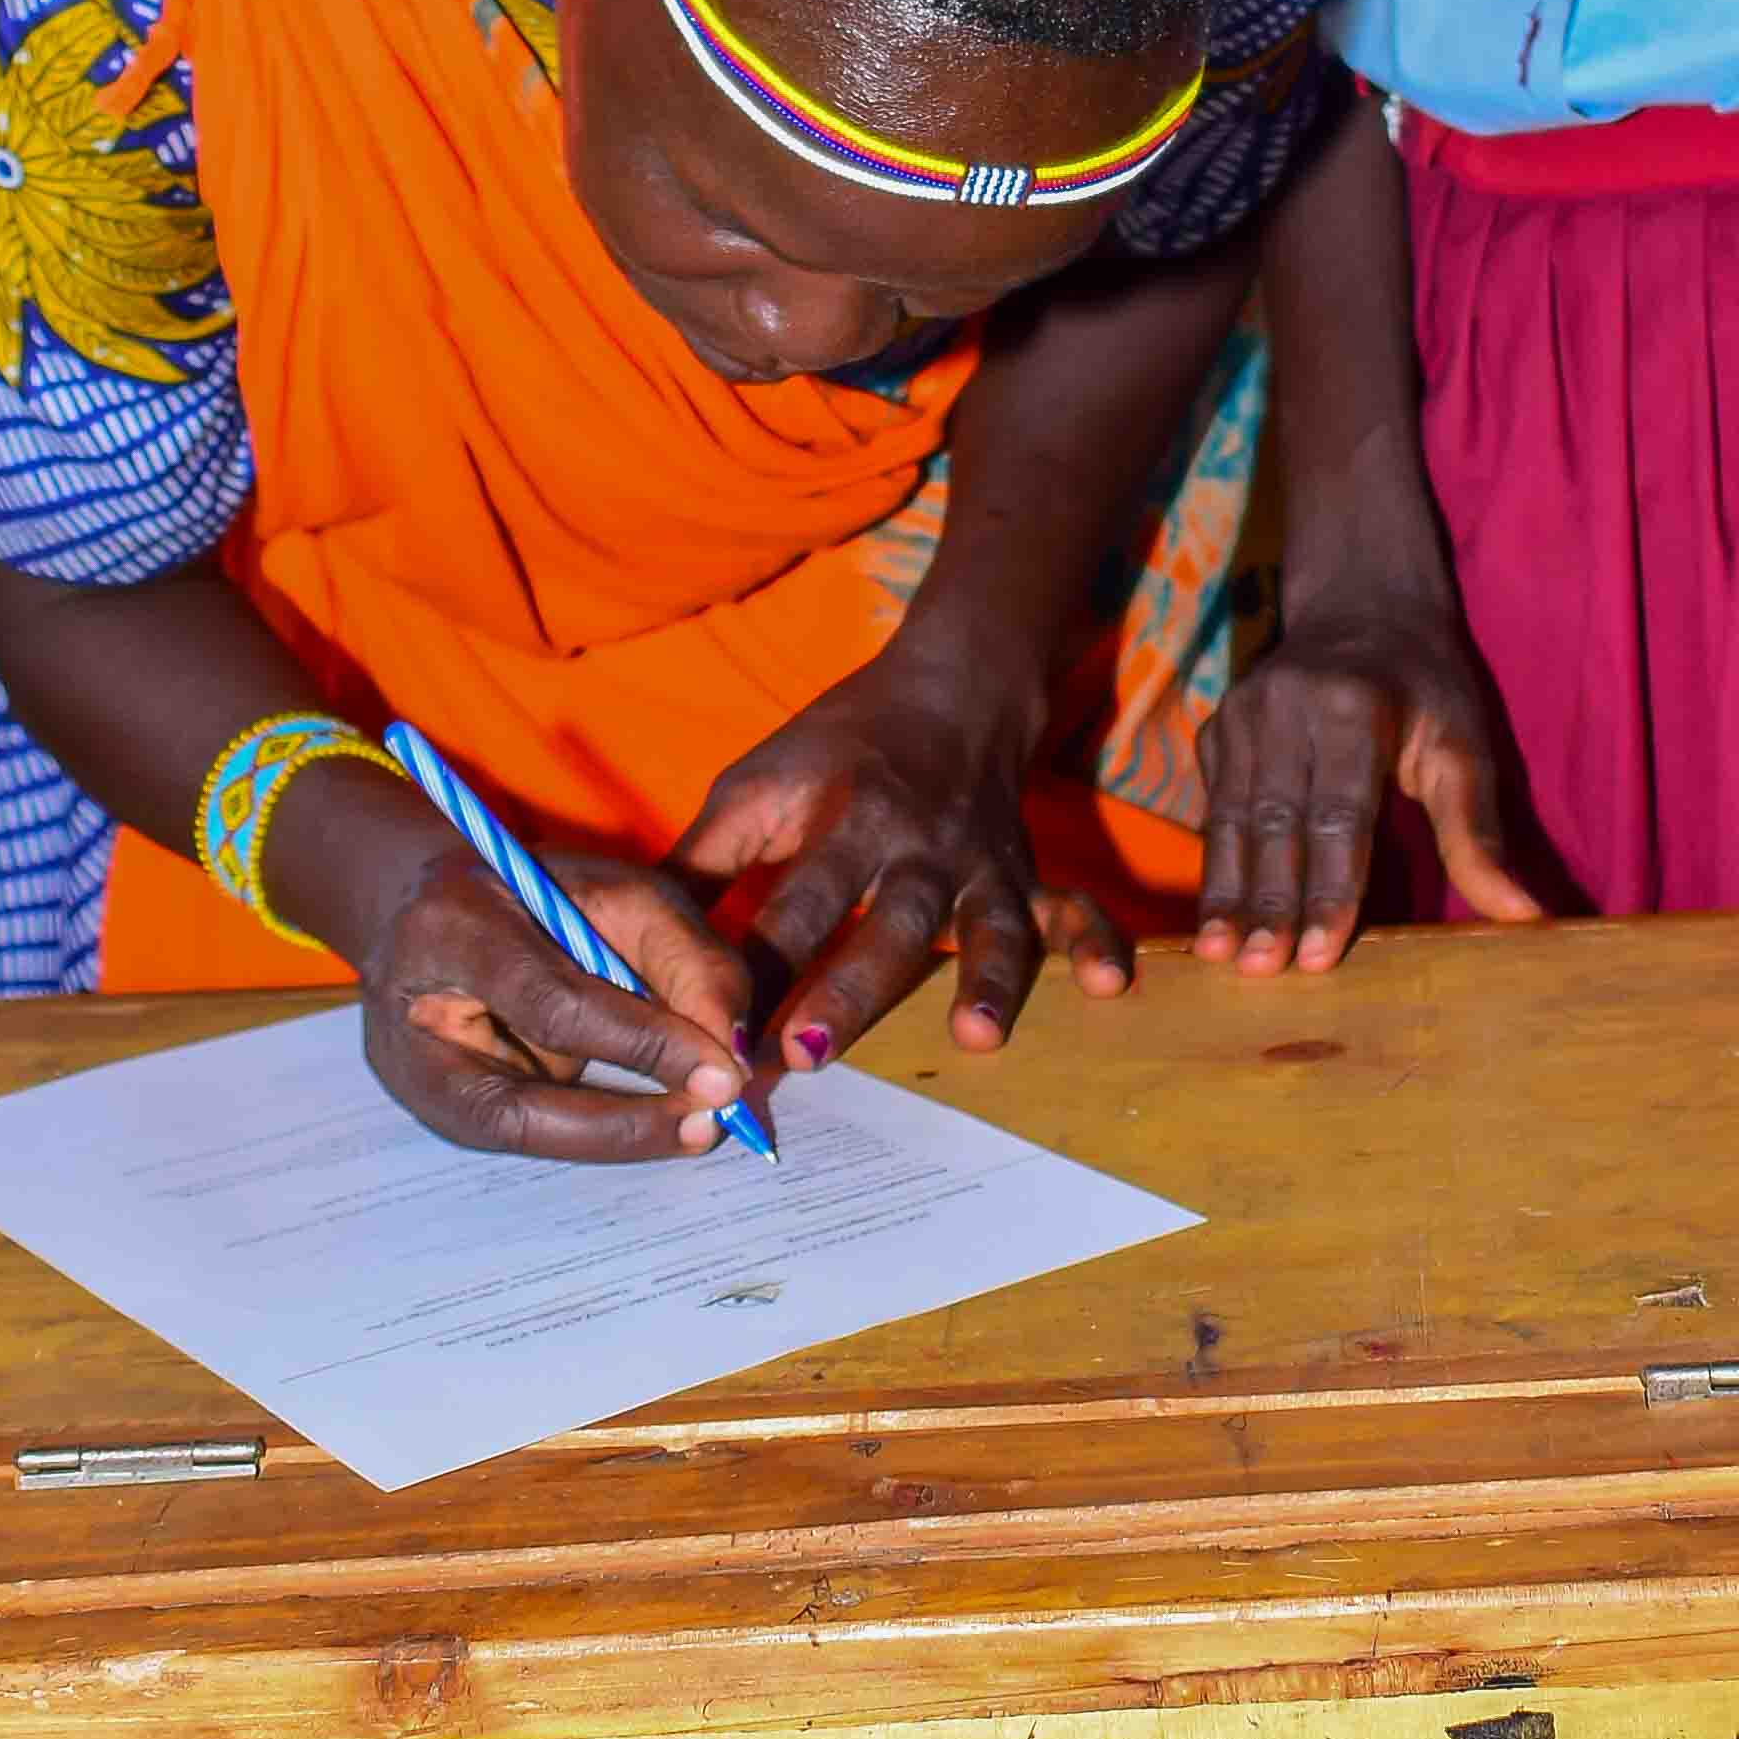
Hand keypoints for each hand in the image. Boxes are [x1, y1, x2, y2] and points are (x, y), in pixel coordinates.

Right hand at [335, 782, 759, 1163]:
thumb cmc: (535, 892)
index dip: (642, 1044)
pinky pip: (532, 1134)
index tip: (725, 1072)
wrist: (432, 911)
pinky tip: (659, 1123)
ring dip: (620, 1137)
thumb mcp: (617, 890)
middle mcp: (412, 1020)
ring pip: (524, 1135)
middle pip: (520, 1103)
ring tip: (696, 1129)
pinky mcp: (440, 1111)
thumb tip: (734, 1049)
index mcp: (451, 927)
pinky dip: (602, 1133)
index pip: (552, 1003)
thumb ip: (681, 955)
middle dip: (628, 1122)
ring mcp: (417, 1079)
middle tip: (713, 1124)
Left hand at [679, 648, 1113, 1068]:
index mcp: (840, 816)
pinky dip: (1097, 947)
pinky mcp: (1027, 876)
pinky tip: (1113, 991)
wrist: (953, 686)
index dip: (751, 966)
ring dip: (984, 981)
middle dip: (847, 989)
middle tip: (804, 1052)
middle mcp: (915, 844)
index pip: (790, 901)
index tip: (715, 1031)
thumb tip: (626, 940)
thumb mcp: (758, 782)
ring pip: (984, 927)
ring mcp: (980, 863)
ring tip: (977, 1038)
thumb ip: (703, 863)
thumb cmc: (837, 746)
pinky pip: (1073, 911)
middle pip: (883, 923)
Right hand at [1193, 570, 1544, 971]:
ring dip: (1227, 893)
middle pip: (1277, 822)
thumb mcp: (1465, 748)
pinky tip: (1213, 919)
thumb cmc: (1428, 690)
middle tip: (1262, 972)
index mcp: (1355, 706)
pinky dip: (1214, 864)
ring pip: (1231, 819)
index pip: (1338, 814)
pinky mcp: (1216, 727)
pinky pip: (1212, 806)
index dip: (1328, 889)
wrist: (1363, 608)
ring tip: (1221, 956)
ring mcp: (1242, 713)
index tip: (1316, 956)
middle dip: (1269, 903)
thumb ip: (1478, 834)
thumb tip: (1525, 918)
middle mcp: (1287, 705)